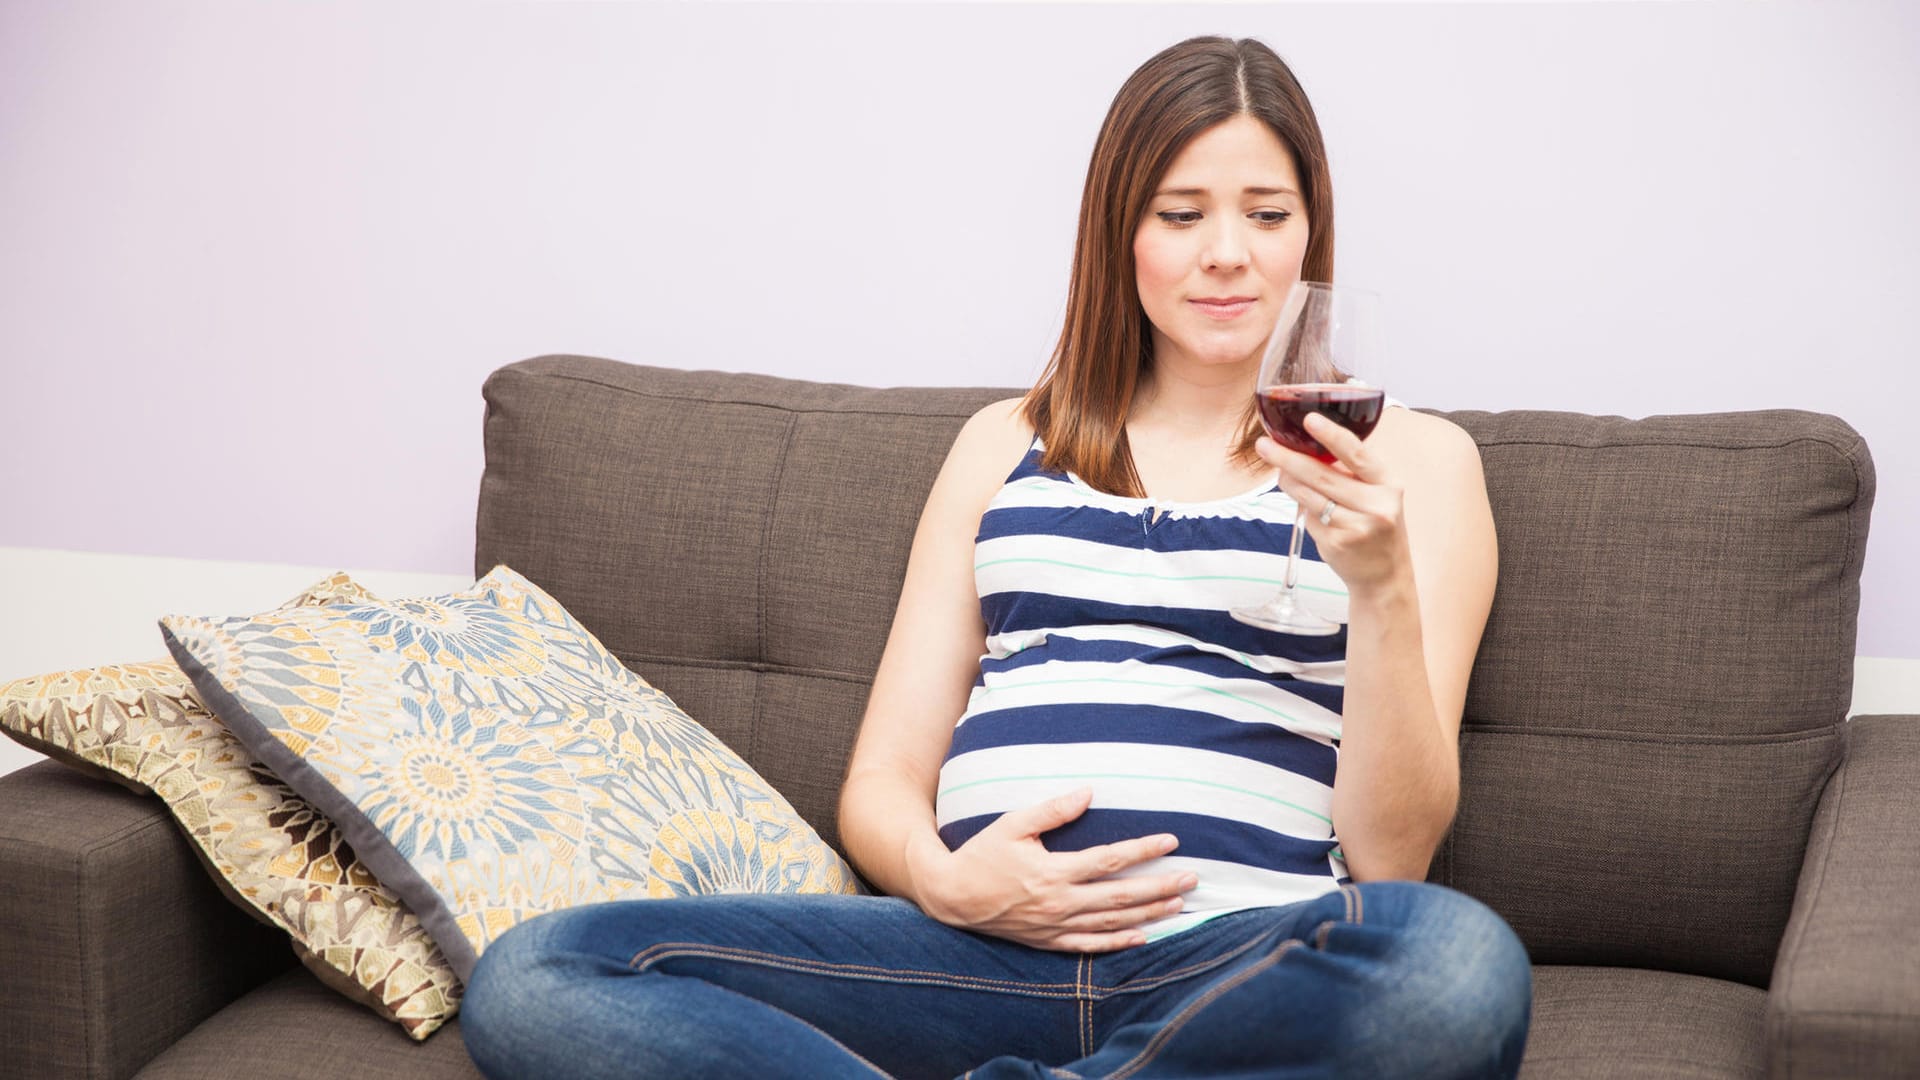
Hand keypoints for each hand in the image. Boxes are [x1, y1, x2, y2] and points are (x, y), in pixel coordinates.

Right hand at [906, 788, 1198, 952]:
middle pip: (1121, 896)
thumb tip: (1088, 791)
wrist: (952, 896)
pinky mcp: (1048, 941)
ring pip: (1112, 923)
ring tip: (1178, 906)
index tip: (1171, 841)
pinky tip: (1142, 938)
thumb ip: (1053, 810)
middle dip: (1160, 886)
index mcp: (1053, 871)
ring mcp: (1055, 926)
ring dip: (1148, 915)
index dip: (1143, 850)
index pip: (1109, 860)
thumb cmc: (982, 854)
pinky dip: (1117, 944)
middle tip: (1192, 879)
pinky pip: (1089, 946)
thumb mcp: (1014, 824)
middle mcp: (1060, 902)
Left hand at [1256, 413, 1411, 593]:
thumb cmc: (1376, 525)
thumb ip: (1350, 473)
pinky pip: (1309, 517)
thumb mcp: (1376, 495)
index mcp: (1388, 484)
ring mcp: (1356, 527)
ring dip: (1288, 481)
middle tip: (1265, 445)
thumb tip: (1306, 448)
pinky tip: (1304, 505)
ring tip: (1279, 471)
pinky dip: (1302, 508)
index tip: (1309, 419)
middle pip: (1322, 475)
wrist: (1386, 575)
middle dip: (1288, 458)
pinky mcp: (1337, 543)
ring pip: (1309, 496)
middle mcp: (1376, 505)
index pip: (1357, 454)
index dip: (1331, 435)